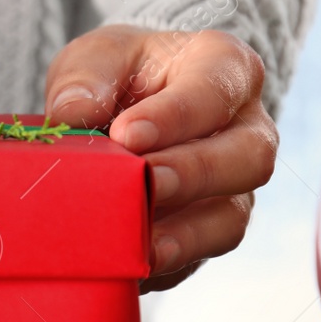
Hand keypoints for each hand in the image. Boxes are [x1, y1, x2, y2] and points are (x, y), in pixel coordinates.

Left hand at [42, 25, 276, 290]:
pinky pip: (201, 256)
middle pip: (247, 157)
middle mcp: (247, 129)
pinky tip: (135, 265)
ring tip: (144, 244)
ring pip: (232, 217)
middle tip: (145, 185)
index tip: (127, 134)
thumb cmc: (118, 75)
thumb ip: (86, 76)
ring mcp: (235, 186)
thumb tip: (73, 112)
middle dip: (194, 175)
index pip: (214, 91)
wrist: (123, 108)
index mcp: (225, 68)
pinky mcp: (210, 230)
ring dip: (188, 235)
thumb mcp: (97, 56)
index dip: (174, 116)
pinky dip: (168, 263)